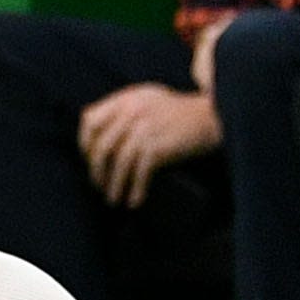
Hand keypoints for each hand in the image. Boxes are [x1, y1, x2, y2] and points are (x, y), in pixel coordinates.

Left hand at [76, 82, 219, 206]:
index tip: (88, 158)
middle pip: (102, 145)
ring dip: (114, 184)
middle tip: (98, 185)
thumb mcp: (148, 99)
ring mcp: (146, 129)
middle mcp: (132, 112)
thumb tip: (100, 136)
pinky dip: (135, 189)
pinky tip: (133, 201)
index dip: (85, 142)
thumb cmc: (181, 111)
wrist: (213, 116)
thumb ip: (124, 110)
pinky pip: (140, 172)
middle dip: (96, 169)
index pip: (90, 120)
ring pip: (118, 162)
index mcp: (126, 100)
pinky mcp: (160, 147)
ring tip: (112, 198)